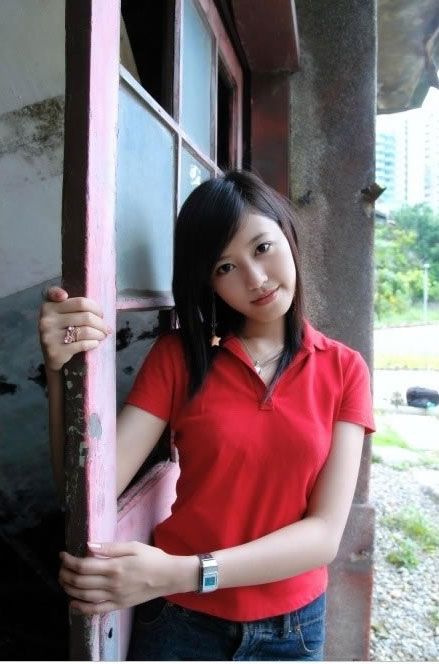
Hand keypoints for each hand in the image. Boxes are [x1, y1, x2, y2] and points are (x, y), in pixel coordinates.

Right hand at [38, 286, 110, 370]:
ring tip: (102, 335)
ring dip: (99, 334)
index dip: (95, 307)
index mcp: (49, 306)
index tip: (99, 313)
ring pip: (86, 331)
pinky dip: (93, 343)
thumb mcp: (60, 313)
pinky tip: (95, 343)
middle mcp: (47, 319)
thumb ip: (72, 303)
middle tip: (105, 328)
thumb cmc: (61, 331)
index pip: (80, 302)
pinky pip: (82, 344)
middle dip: (100, 323)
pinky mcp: (56, 351)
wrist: (49, 357)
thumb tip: (106, 309)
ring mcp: (50, 336)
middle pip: (86, 317)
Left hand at [58, 541, 196, 614]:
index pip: (84, 566)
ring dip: (69, 590)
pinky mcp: (119, 605)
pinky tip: (73, 603)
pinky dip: (81, 608)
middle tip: (61, 567)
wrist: (169, 577)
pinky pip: (96, 610)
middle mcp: (112, 584)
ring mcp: (115, 597)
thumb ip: (110, 547)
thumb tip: (89, 546)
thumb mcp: (133, 546)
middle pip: (80, 582)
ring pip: (84, 597)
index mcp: (115, 567)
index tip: (62, 555)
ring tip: (63, 581)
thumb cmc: (152, 558)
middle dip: (65, 575)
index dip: (69, 561)